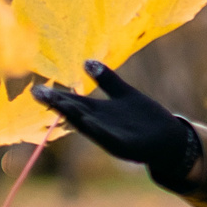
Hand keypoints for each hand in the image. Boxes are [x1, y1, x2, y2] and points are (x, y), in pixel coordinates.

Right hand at [34, 62, 198, 177]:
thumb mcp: (124, 94)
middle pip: (77, 112)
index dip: (56, 96)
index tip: (36, 89)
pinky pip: (111, 138)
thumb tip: (87, 61)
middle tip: (38, 94)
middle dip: (59, 104)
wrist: (169, 140)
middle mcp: (101, 124)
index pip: (73, 101)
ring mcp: (112, 136)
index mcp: (99, 112)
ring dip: (74, 116)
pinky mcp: (127, 145)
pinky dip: (99, 130)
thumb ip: (107, 80)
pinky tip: (89, 122)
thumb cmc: (144, 118)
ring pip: (89, 125)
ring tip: (60, 104)